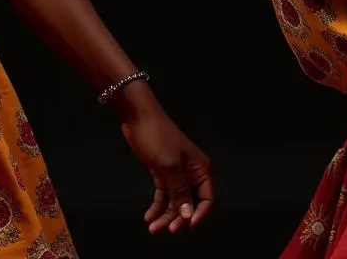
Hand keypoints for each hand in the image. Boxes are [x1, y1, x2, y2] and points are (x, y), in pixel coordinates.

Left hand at [119, 105, 214, 233]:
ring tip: (154, 227)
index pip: (208, 199)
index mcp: (201, 168)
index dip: (199, 214)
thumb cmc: (158, 135)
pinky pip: (164, 196)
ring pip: (176, 202)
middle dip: (179, 218)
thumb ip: (180, 192)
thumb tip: (188, 215)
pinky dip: (158, 207)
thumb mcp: (170, 167)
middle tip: (168, 229)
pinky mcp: (163, 173)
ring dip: (166, 216)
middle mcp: (192, 173)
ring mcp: (177, 174)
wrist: (138, 117)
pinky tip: (149, 216)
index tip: (187, 225)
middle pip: (190, 204)